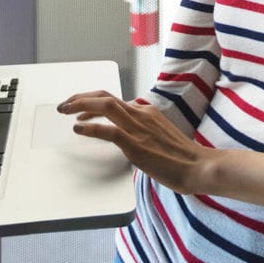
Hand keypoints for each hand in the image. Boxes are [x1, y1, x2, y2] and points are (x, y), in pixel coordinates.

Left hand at [57, 90, 216, 194]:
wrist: (198, 166)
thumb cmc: (182, 157)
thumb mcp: (160, 135)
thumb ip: (144, 131)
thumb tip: (129, 137)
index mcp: (146, 111)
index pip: (113, 100)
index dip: (92, 102)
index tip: (80, 109)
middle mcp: (140, 113)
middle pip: (104, 96)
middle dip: (81, 98)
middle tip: (64, 105)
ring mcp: (137, 127)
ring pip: (104, 106)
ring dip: (80, 106)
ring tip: (65, 111)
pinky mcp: (135, 143)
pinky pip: (108, 130)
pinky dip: (90, 128)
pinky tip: (78, 130)